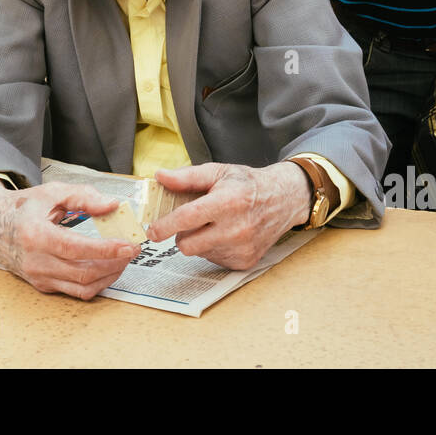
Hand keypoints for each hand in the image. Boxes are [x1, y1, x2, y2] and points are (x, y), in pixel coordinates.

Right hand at [0, 179, 139, 299]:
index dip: (105, 249)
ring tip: (123, 259)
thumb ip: (83, 196)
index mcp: (35, 235)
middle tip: (133, 250)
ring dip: (109, 275)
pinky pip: (75, 291)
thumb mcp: (52, 192)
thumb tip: (111, 205)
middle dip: (114, 263)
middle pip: (83, 272)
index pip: (76, 249)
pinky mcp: (43, 285)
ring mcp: (39, 276)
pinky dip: (96, 282)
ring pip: (82, 287)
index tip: (128, 245)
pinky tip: (108, 268)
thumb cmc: (24, 207)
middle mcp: (36, 261)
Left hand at [146, 162, 311, 269]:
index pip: (188, 218)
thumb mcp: (218, 172)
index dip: (165, 226)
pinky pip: (213, 260)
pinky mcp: (245, 262)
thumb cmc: (248, 184)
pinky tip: (226, 234)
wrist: (283, 200)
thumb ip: (187, 176)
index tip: (151, 231)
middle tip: (190, 221)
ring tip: (215, 224)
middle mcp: (236, 229)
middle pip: (188, 244)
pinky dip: (213, 248)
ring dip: (199, 240)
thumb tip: (161, 177)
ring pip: (199, 253)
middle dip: (181, 234)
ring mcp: (242, 248)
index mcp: (227, 202)